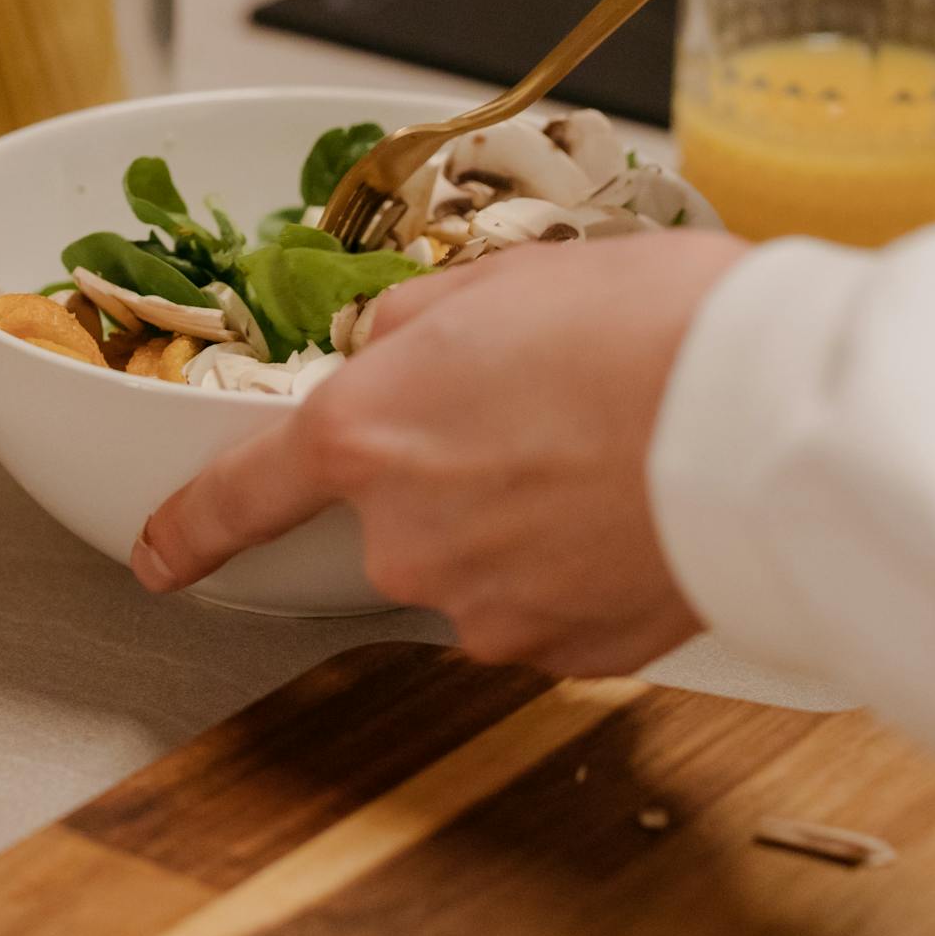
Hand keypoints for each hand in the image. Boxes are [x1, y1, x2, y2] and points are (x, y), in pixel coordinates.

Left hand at [132, 232, 747, 674]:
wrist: (774, 419)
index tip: (160, 556)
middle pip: (396, 517)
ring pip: (480, 563)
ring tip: (616, 449)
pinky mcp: (571, 655)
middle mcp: (407, 538)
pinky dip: (583, 567)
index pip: (241, 495)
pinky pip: (552, 606)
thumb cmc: (653, 325)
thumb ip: (416, 331)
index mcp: (368, 432)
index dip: (191, 528)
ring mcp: (488, 609)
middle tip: (553, 409)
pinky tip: (639, 507)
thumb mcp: (504, 280)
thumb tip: (393, 356)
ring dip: (526, 520)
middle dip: (456, 472)